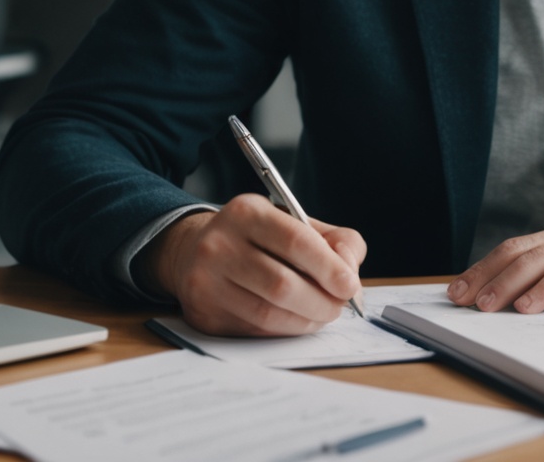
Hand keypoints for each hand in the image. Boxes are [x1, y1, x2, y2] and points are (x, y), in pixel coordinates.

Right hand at [143, 194, 366, 335]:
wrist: (193, 251)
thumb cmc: (258, 238)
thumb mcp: (295, 223)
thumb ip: (336, 241)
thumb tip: (350, 273)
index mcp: (247, 213)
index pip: (296, 241)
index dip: (329, 268)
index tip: (350, 286)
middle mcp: (219, 244)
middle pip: (282, 285)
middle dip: (322, 302)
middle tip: (339, 307)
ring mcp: (206, 281)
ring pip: (268, 313)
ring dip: (305, 321)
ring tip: (320, 315)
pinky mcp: (203, 314)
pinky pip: (254, 330)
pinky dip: (283, 330)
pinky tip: (293, 321)